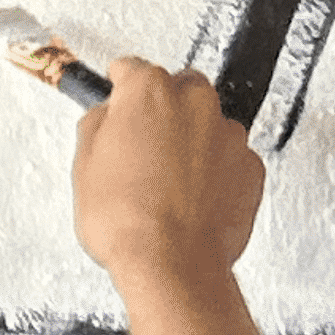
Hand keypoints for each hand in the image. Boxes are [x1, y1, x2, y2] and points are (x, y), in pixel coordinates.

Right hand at [72, 58, 264, 304]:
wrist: (172, 264)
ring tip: (164, 184)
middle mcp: (195, 102)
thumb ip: (96, 126)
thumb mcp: (84, 167)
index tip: (117, 93)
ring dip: (188, 144)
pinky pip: (228, 160)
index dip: (119, 87)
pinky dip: (213, 173)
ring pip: (206, 126)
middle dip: (161, 114)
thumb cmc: (129, 221)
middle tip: (139, 149)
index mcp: (149, 91)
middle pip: (178, 91)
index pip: (131, 69)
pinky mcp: (250, 167)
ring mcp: (228, 134)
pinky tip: (188, 199)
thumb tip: (104, 117)